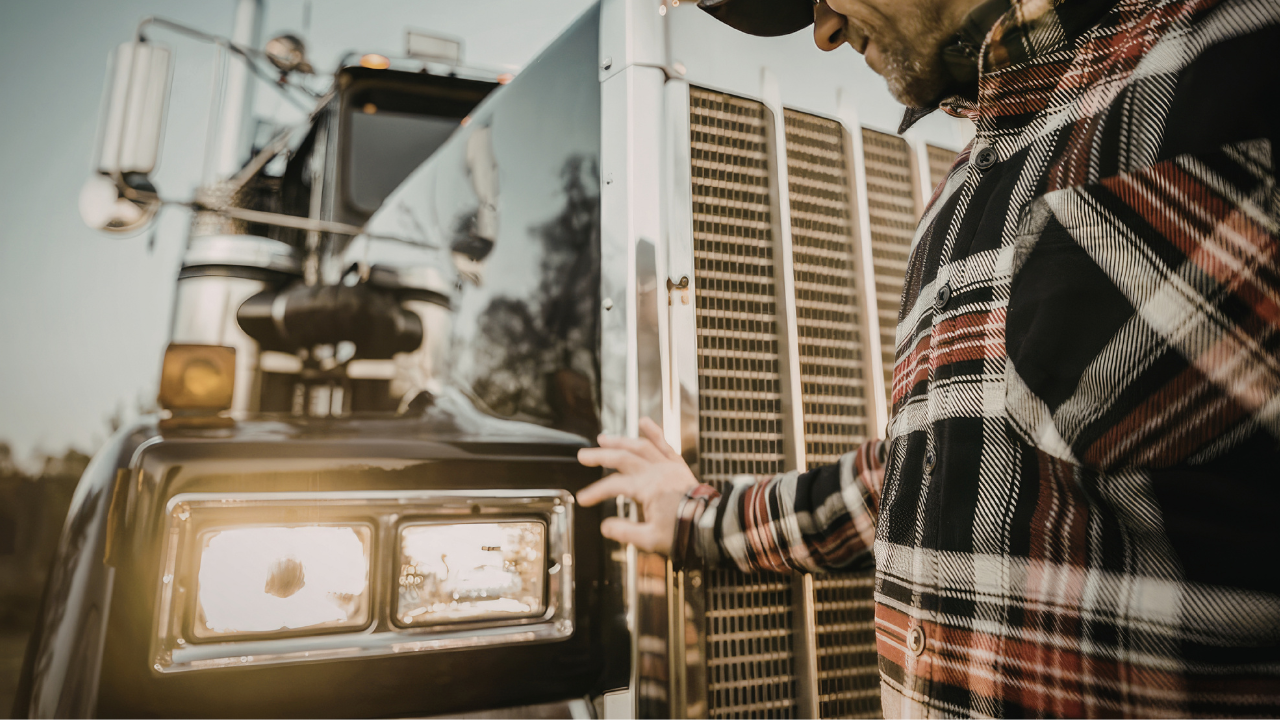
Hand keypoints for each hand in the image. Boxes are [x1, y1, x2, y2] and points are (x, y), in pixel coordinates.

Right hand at [577, 417, 699, 554]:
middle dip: (601, 456)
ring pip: (640, 446)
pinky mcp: (677, 465)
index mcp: (649, 489)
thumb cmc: (684, 532)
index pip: (614, 485)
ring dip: (621, 441)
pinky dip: (653, 432)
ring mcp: (668, 466)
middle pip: (623, 458)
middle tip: (584, 455)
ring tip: (604, 439)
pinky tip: (644, 422)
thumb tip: (606, 527)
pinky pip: (665, 443)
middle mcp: (657, 472)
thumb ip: (625, 532)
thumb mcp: (651, 539)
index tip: (584, 499)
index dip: (596, 491)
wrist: (710, 525)